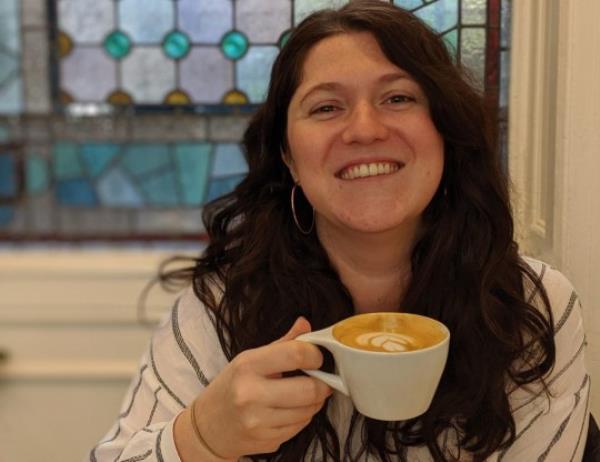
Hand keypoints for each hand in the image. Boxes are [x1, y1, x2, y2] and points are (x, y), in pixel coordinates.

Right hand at [192, 317, 332, 458]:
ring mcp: (258, 421)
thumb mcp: (250, 359)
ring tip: (305, 393)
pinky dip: (303, 417)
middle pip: (309, 389)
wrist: (207, 426)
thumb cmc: (232, 386)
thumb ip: (282, 343)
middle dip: (322, 383)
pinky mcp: (266, 441)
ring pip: (309, 410)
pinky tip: (293, 409)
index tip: (317, 357)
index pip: (295, 355)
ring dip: (314, 401)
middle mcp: (251, 394)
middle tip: (321, 378)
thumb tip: (305, 324)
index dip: (315, 355)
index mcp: (248, 366)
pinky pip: (300, 427)